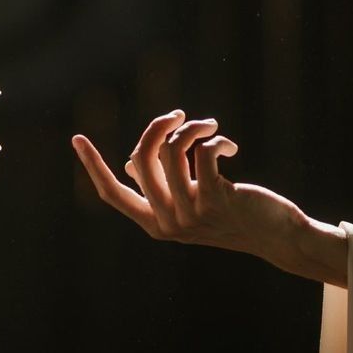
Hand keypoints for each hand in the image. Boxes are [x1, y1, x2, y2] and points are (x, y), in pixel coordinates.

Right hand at [72, 110, 341, 281]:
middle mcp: (168, 222)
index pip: (112, 193)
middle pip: (141, 158)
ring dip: (190, 127)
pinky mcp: (217, 200)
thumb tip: (130, 163)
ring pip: (171, 150)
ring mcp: (192, 214)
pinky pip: (201, 151)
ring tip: (209, 125)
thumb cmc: (231, 214)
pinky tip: (229, 147)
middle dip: (156, 126)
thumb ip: (160, 185)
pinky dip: (213, 139)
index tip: (76, 137)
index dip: (92, 165)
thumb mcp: (189, 202)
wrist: (276, 236)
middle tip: (178, 115)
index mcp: (154, 224)